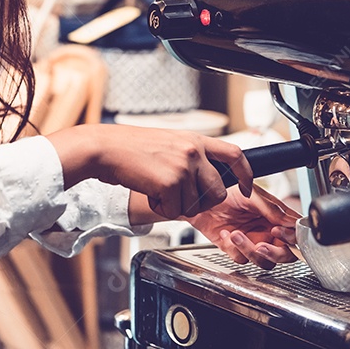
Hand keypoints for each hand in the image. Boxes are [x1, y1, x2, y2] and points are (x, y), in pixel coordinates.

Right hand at [47, 125, 252, 219]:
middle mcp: (193, 151)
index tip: (245, 187)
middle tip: (178, 198)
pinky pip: (174, 211)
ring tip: (156, 189)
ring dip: (175, 205)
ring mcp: (183, 166)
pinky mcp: (170, 182)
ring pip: (195, 204)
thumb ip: (188, 157)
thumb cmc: (128, 147)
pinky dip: (160, 208)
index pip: (235, 154)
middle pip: (218, 191)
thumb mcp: (167, 143)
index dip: (245, 174)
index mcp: (194, 140)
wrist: (104, 148)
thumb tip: (203, 180)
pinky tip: (148, 192)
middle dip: (202, 202)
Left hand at [186, 184, 299, 269]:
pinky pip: (241, 258)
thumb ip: (272, 209)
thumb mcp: (251, 195)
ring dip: (249, 250)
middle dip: (274, 254)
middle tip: (261, 246)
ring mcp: (252, 241)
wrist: (201, 197)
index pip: (294, 234)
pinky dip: (232, 248)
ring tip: (236, 234)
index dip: (291, 238)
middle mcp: (267, 232)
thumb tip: (290, 222)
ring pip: (263, 261)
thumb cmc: (227, 191)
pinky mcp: (236, 249)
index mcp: (276, 217)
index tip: (278, 232)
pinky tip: (225, 233)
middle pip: (284, 255)